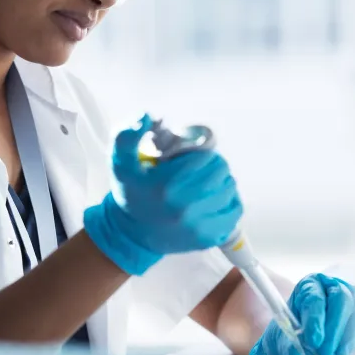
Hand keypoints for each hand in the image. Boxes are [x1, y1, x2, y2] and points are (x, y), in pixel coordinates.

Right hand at [83, 115, 242, 275]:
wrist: (131, 235)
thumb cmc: (129, 194)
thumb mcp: (119, 162)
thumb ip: (127, 135)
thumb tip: (148, 116)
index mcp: (166, 185)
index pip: (206, 157)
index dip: (201, 153)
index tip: (190, 159)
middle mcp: (185, 206)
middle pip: (221, 171)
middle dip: (213, 166)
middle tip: (200, 170)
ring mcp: (199, 225)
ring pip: (230, 189)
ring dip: (221, 183)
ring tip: (206, 185)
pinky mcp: (209, 238)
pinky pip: (235, 212)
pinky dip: (229, 203)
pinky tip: (214, 201)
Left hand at [245, 273, 354, 354]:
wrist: (301, 341)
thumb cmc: (290, 336)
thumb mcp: (282, 342)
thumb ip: (289, 349)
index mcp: (308, 286)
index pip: (315, 298)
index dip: (316, 320)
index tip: (313, 341)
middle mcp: (331, 286)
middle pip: (341, 300)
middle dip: (335, 329)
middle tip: (325, 354)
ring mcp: (351, 295)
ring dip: (349, 334)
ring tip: (338, 354)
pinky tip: (347, 349)